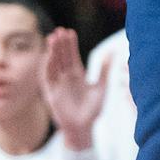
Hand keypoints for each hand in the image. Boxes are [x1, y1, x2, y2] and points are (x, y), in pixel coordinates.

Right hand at [41, 28, 107, 148]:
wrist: (83, 128)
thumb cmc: (93, 110)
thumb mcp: (101, 87)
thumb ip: (104, 70)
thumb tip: (113, 52)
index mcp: (77, 75)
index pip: (72, 56)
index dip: (70, 44)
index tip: (70, 32)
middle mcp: (66, 77)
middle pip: (62, 57)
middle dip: (60, 44)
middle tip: (60, 30)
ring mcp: (58, 84)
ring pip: (53, 64)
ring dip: (52, 52)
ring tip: (52, 39)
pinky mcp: (51, 93)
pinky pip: (47, 78)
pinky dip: (46, 67)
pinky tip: (47, 57)